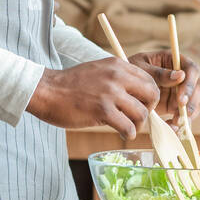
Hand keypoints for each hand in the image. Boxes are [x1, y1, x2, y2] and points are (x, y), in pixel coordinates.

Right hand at [25, 58, 160, 140]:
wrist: (46, 91)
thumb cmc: (70, 85)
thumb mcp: (98, 71)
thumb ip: (118, 79)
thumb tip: (136, 97)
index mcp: (118, 65)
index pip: (150, 80)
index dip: (149, 96)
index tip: (141, 105)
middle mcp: (117, 76)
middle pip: (152, 94)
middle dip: (149, 109)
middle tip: (137, 118)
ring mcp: (111, 93)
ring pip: (142, 113)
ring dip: (138, 124)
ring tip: (128, 127)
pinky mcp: (102, 110)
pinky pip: (128, 126)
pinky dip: (129, 133)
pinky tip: (123, 134)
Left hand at [125, 50, 199, 125]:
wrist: (121, 85)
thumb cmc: (130, 70)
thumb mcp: (141, 68)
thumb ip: (159, 73)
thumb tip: (181, 75)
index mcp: (175, 60)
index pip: (192, 69)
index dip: (190, 85)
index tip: (181, 100)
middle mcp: (183, 75)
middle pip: (199, 87)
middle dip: (192, 102)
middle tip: (178, 114)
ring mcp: (181, 91)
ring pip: (196, 102)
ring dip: (189, 114)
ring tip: (174, 123)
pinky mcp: (177, 105)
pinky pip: (186, 115)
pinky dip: (182, 123)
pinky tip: (171, 128)